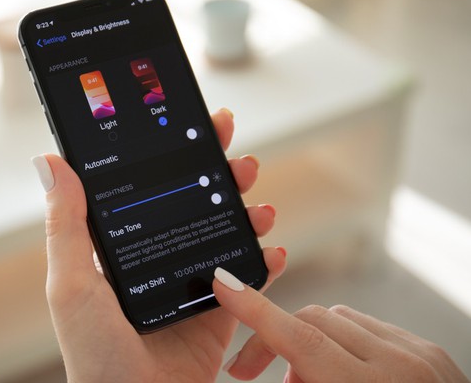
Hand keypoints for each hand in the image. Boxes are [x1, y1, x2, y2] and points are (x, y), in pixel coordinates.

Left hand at [33, 108, 286, 382]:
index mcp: (125, 248)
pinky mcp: (219, 313)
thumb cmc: (93, 355)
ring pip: (226, 234)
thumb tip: (50, 160)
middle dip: (219, 175)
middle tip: (237, 154)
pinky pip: (248, 280)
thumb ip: (66, 224)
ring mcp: (191, 285)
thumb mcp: (70, 284)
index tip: (194, 126)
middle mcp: (159, 259)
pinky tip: (274, 248)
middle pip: (195, 203)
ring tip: (259, 202)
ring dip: (247, 212)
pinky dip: (265, 263)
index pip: (151, 189)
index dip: (175, 156)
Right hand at [213, 268, 469, 382]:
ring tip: (310, 382)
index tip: (225, 284)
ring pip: (339, 318)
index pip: (299, 337)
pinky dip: (346, 344)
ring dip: (312, 343)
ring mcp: (420, 354)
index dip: (255, 310)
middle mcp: (400, 365)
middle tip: (256, 373)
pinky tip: (345, 375)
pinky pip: (369, 327)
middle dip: (277, 340)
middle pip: (313, 320)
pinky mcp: (431, 351)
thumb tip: (276, 370)